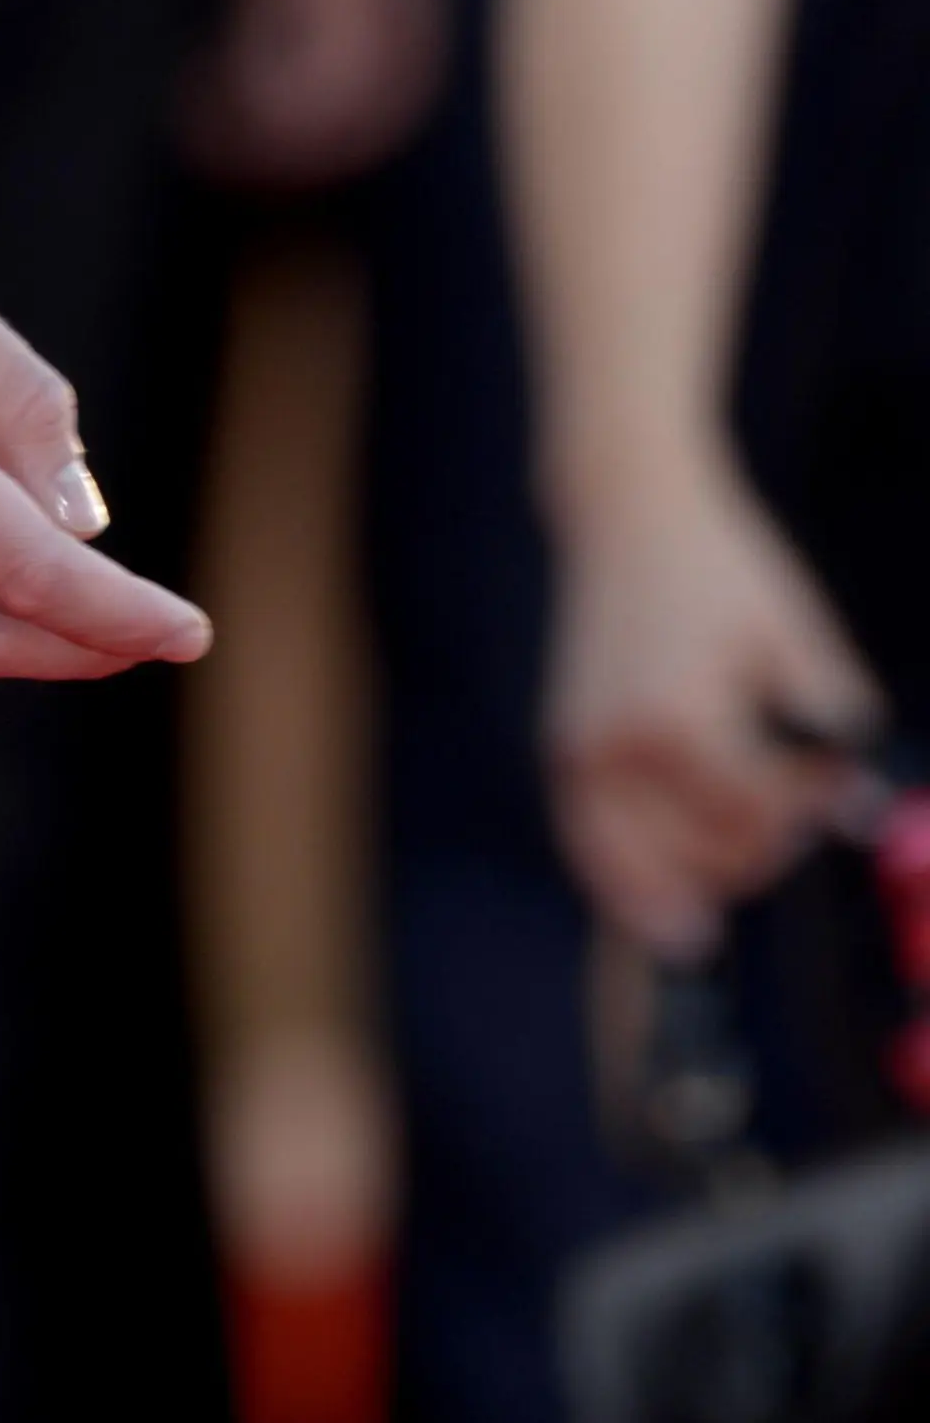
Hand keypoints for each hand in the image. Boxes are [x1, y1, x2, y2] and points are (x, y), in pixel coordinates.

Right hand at [544, 458, 880, 952]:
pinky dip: (620, 888)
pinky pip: (586, 845)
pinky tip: (661, 914)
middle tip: (795, 819)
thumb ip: (834, 719)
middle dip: (761, 849)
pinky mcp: (564, 744)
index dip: (808, 807)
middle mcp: (623, 745)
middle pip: (701, 856)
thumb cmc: (719, 566)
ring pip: (633, 873)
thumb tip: (861, 803)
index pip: (755, 816)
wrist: (630, 511)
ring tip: (733, 893)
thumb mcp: (794, 632)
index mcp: (684, 718)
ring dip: (692, 890)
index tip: (836, 779)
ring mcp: (583, 749)